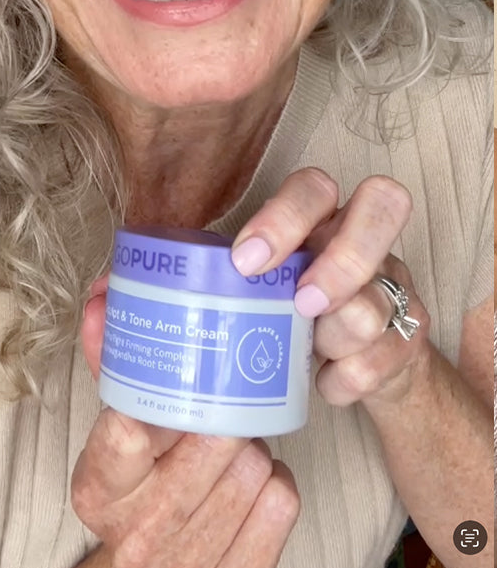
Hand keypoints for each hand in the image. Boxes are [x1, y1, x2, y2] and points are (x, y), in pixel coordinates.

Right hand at [74, 280, 299, 567]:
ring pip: (252, 470)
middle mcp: (135, 540)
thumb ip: (114, 361)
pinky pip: (281, 503)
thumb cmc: (144, 488)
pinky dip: (277, 486)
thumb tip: (105, 293)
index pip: (131, 428)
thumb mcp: (118, 432)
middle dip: (227, 417)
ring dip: (253, 451)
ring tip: (234, 453)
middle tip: (225, 409)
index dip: (167, 394)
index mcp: (96, 492)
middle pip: (210, 444)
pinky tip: (254, 488)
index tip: (190, 370)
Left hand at [230, 169, 430, 407]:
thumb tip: (154, 295)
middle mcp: (367, 238)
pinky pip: (378, 362)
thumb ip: (235, 283)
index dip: (284, 217)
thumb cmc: (298, 315)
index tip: (245, 262)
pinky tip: (326, 381)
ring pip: (372, 304)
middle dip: (341, 261)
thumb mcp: (269, 289)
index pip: (315, 186)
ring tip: (311, 349)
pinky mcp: (412, 334)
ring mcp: (396, 283)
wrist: (368, 369)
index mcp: (324, 218)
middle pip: (382, 205)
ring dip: (333, 337)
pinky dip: (342, 380)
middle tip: (303, 303)